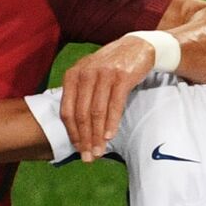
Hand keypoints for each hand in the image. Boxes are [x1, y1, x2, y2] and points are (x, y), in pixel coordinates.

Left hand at [59, 34, 156, 161]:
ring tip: (99, 152)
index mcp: (73, 75)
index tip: (77, 149)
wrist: (137, 47)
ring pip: (97, 112)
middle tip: (88, 157)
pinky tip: (109, 137)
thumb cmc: (111, 66)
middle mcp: (85, 73)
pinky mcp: (121, 76)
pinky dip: (111, 123)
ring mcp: (103, 74)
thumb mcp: (90, 75)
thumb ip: (81, 96)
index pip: (67, 110)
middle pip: (81, 114)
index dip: (72, 133)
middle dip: (84, 139)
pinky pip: (114, 105)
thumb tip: (77, 129)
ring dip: (97, 136)